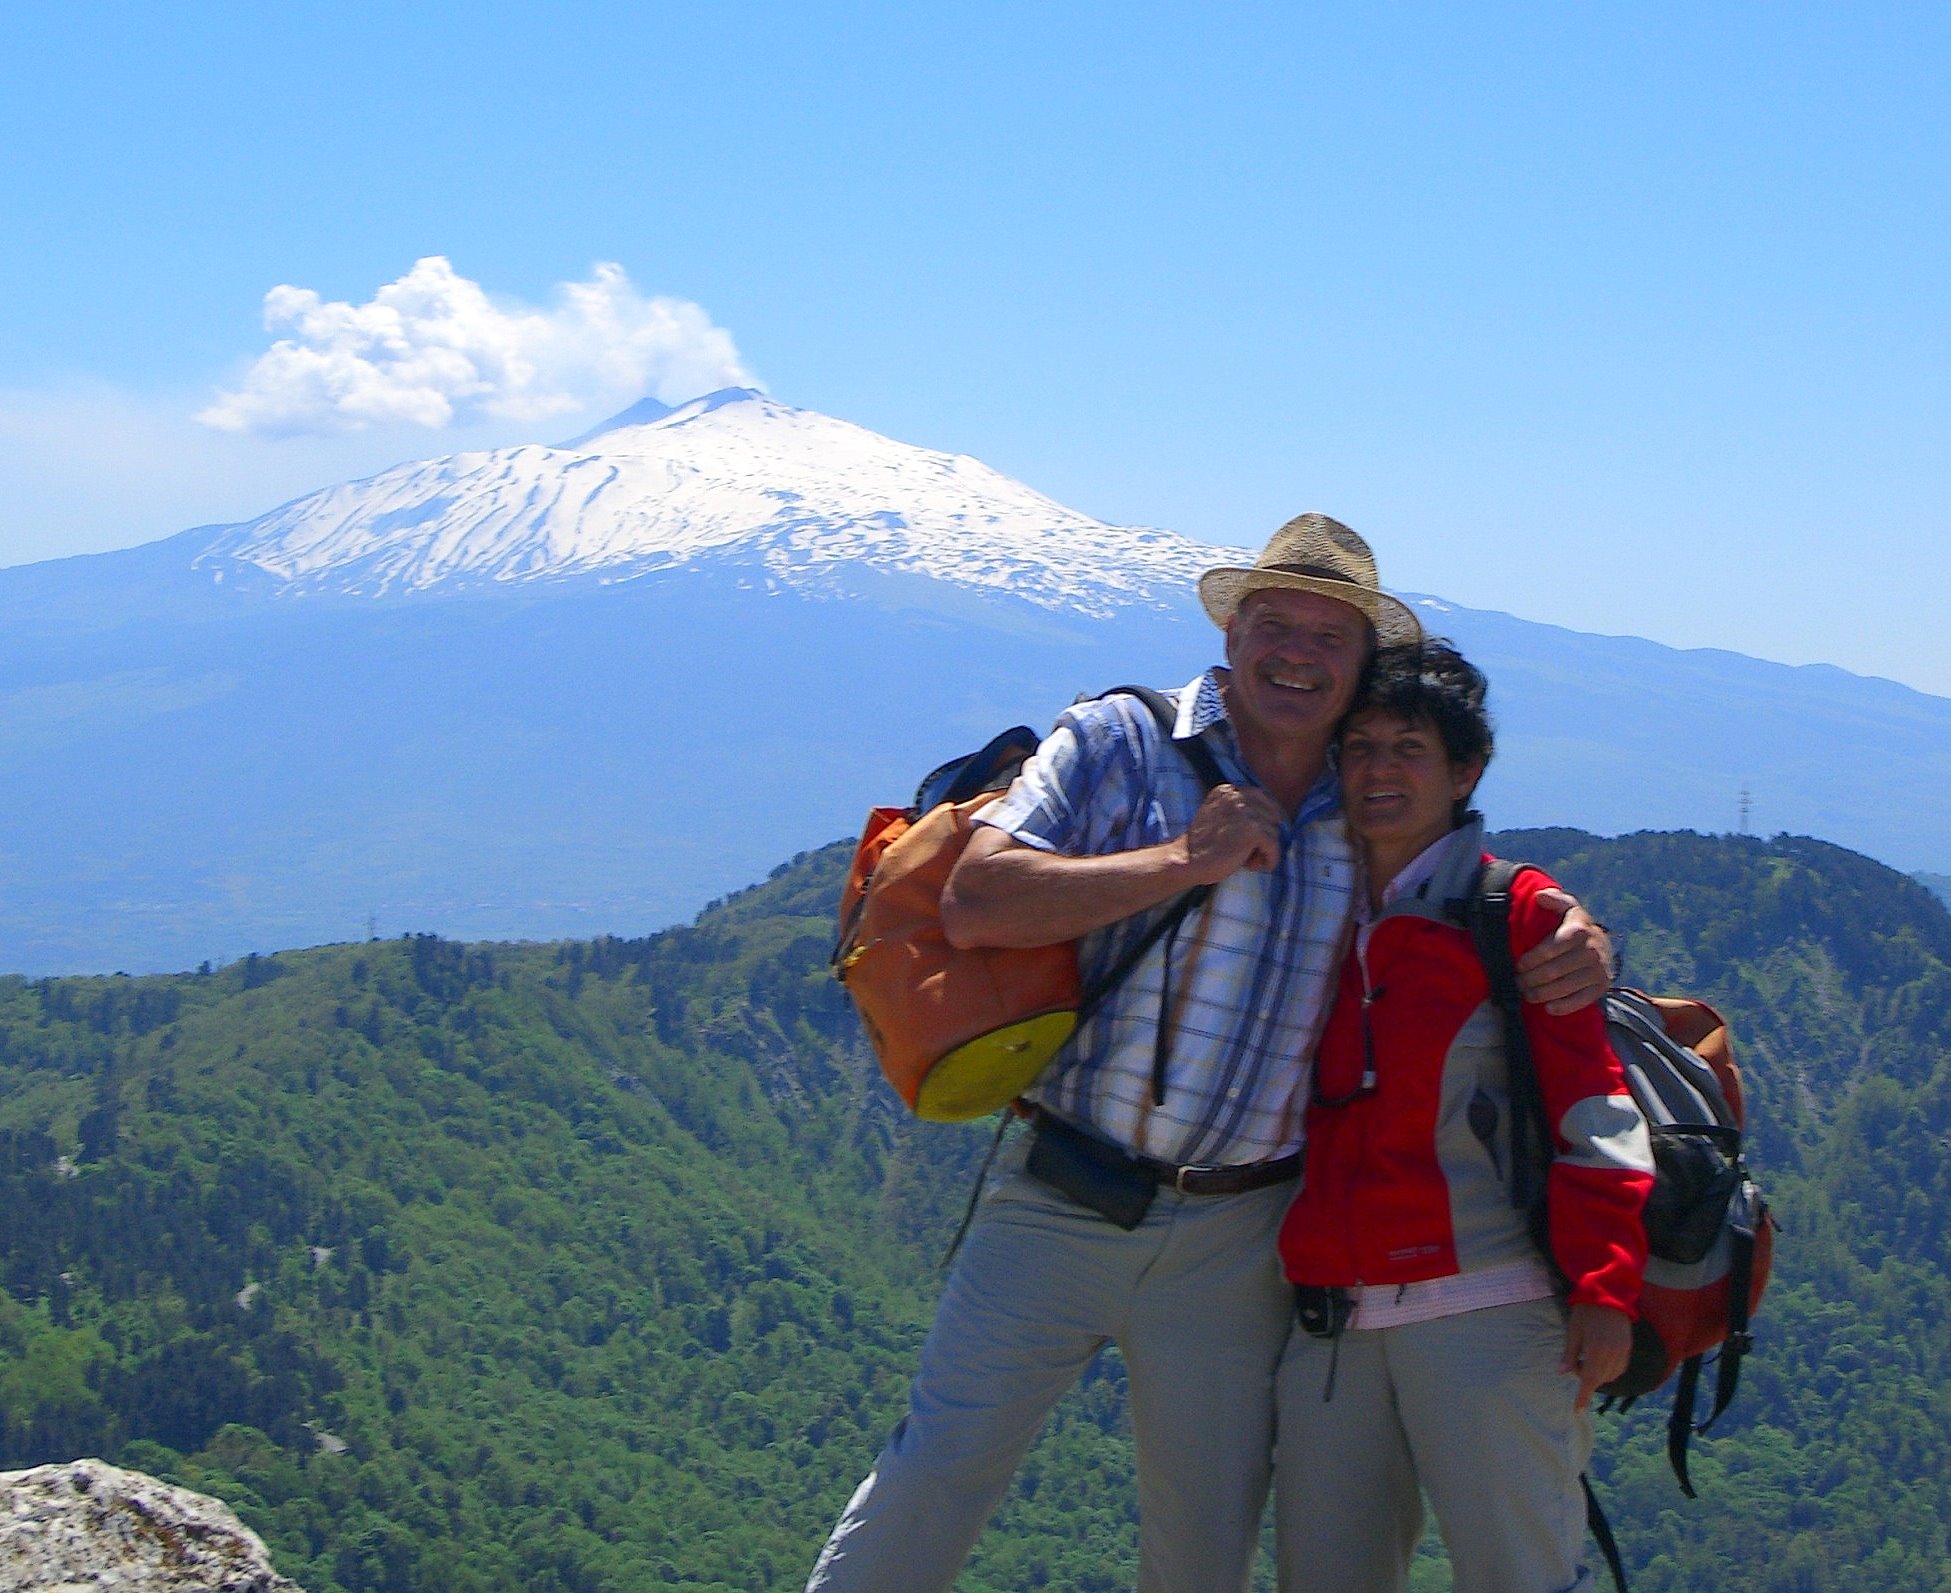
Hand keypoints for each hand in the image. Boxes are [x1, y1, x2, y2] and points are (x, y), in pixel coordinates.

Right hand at [1179, 784, 1282, 883]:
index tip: (1262, 837)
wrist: (1187, 861)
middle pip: (1271, 815)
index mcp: (1227, 790)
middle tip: (1251, 853)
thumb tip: (1278, 820)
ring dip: (1265, 850)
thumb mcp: (1221, 818)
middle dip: (1265, 836)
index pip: (1262, 799)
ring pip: (1274, 831)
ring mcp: (1245, 811)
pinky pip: (1274, 845)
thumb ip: (1242, 813)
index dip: (1266, 820)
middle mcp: (1236, 795)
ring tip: (1249, 861)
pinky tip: (1263, 867)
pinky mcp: (1252, 829)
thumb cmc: (1204, 846)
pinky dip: (1271, 858)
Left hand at [1515, 891, 1612, 1014]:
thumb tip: (1540, 896)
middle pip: (1554, 971)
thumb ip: (1555, 899)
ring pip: (1564, 987)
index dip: (1531, 959)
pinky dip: (1562, 1006)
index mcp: (1579, 930)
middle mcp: (1591, 951)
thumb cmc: (1575, 927)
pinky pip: (1580, 1001)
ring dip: (1541, 994)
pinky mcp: (1601, 987)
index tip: (1518, 965)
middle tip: (1518, 982)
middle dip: (1530, 979)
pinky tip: (1547, 1007)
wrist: (1604, 946)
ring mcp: (1598, 971)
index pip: (1550, 948)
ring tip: (1526, 994)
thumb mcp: (1568, 908)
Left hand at [1562, 1303, 1632, 1409]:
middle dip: (1587, 1378)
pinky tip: (1601, 1358)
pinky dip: (1609, 1370)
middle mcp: (1612, 1355)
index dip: (1583, 1396)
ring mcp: (1622, 1352)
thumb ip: (1569, 1353)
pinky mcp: (1628, 1349)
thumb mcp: (1573, 1331)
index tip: (1578, 1409)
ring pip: (1611, 1376)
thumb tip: (1562, 1372)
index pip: (1589, 1380)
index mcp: (1596, 1350)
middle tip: (1577, 1361)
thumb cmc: (1586, 1311)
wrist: (1609, 1295)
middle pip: (1600, 1379)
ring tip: (1588, 1357)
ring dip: (1598, 1374)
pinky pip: (1619, 1368)